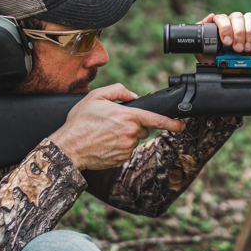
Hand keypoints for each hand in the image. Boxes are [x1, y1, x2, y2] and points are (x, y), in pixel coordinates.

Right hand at [49, 84, 185, 170]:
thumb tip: (133, 95)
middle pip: (143, 128)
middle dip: (133, 125)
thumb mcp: (96, 96)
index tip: (182, 125)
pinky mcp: (121, 159)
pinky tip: (104, 143)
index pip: (156, 119)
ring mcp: (126, 148)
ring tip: (104, 133)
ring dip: (125, 136)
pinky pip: (126, 151)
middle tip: (113, 123)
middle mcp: (130, 133)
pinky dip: (118, 147)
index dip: (171, 123)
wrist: (69, 147)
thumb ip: (118, 91)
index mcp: (127, 116)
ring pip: (134, 140)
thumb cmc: (80, 121)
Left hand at [195, 12, 250, 62]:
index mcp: (220, 26)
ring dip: (248, 33)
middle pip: (236, 17)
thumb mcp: (204, 53)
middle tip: (237, 48)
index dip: (225, 28)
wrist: (232, 73)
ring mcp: (246, 26)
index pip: (222, 18)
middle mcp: (233, 23)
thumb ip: (203, 36)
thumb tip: (208, 18)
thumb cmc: (218, 63)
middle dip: (238, 33)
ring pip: (248, 17)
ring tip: (247, 48)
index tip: (226, 42)